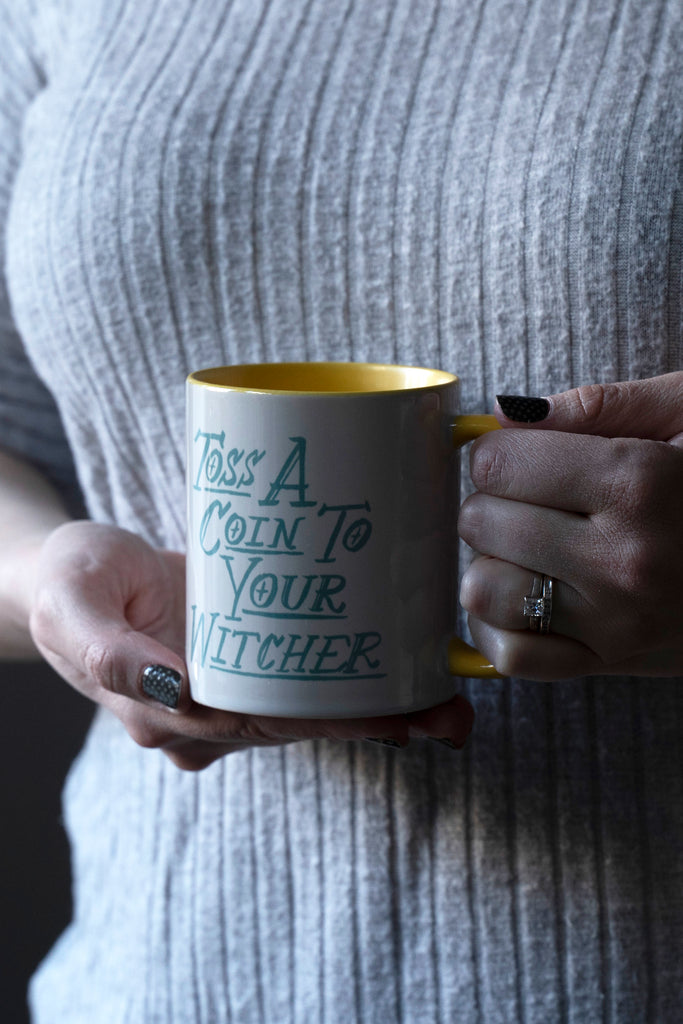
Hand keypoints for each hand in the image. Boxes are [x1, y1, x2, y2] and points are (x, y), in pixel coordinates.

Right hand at [29, 521, 473, 768]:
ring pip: (307, 707)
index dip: (329, 724)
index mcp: (166, 712)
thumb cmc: (67, 585)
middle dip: (375, 724)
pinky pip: (299, 677)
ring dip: (377, 708)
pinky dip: (349, 679)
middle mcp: (204, 714)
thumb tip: (177, 690)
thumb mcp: (74, 605)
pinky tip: (400, 670)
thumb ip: (110, 655)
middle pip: (299, 725)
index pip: (260, 725)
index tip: (394, 720)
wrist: (67, 576)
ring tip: (448, 700)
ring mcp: (225, 690)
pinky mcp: (239, 660)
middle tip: (450, 713)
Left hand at [458, 372, 682, 679]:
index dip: (498, 453)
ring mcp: (617, 622)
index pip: (498, 464)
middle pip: (482, 523)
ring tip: (527, 546)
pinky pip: (512, 657)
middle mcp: (624, 558)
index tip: (521, 457)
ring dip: (489, 562)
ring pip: (483, 591)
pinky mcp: (614, 665)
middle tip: (529, 499)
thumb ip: (600, 405)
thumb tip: (506, 416)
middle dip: (493, 502)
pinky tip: (520, 596)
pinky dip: (496, 626)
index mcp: (640, 482)